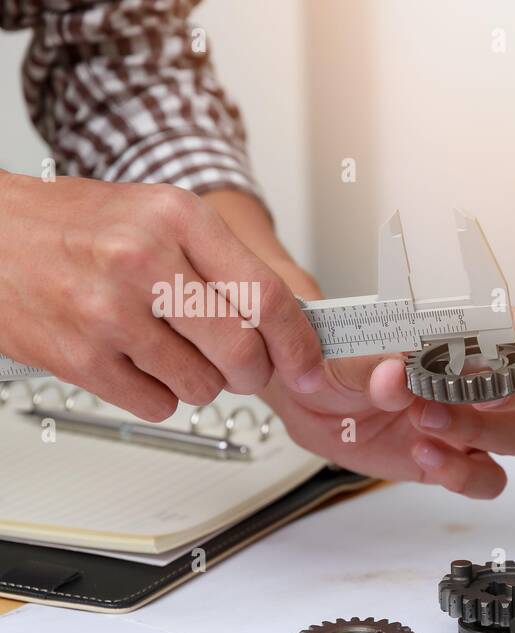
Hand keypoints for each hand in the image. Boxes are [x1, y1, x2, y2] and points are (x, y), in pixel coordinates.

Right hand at [0, 172, 324, 419]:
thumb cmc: (75, 227)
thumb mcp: (159, 217)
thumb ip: (225, 264)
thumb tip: (293, 322)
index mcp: (175, 217)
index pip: (266, 296)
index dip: (299, 343)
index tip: (311, 368)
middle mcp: (142, 259)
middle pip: (242, 350)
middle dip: (253, 372)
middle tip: (242, 367)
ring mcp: (107, 311)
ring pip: (202, 385)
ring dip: (200, 383)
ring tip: (169, 350)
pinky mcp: (79, 357)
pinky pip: (158, 405)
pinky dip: (158, 396)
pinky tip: (135, 363)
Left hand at [261, 302, 514, 496]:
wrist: (308, 402)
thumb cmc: (334, 364)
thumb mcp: (343, 356)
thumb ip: (371, 364)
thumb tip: (396, 372)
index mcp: (464, 339)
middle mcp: (479, 383)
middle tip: (482, 397)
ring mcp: (472, 426)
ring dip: (483, 432)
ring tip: (426, 421)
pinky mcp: (455, 465)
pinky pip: (488, 479)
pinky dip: (462, 473)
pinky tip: (424, 454)